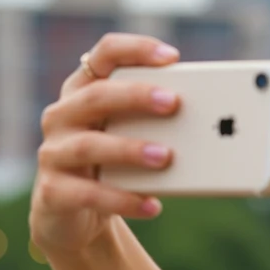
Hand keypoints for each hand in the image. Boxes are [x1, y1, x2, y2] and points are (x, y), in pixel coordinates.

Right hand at [29, 33, 181, 256]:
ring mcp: (53, 153)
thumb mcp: (134, 138)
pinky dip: (122, 200)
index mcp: (85, 91)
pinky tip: (152, 206)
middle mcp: (63, 116)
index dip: (135, 51)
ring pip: (89, 145)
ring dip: (130, 149)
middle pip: (96, 96)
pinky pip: (88, 194)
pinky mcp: (53, 192)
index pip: (104, 56)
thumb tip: (216, 124)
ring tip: (165, 157)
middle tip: (174, 102)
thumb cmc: (116, 167)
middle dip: (136, 96)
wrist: (78, 218)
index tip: (171, 57)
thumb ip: (159, 123)